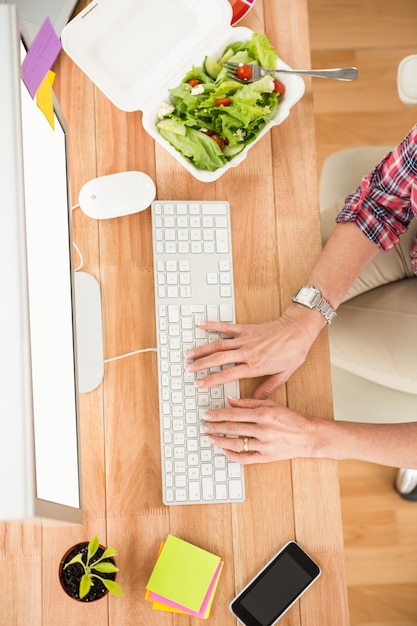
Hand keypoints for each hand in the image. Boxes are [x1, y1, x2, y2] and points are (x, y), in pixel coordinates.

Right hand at [186, 305, 323, 397]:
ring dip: (202, 349)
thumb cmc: (293, 352)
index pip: (227, 375)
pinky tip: (201, 325)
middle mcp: (247, 352)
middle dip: (201, 365)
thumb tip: (257, 400)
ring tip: (189, 354)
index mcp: (254, 366)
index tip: (199, 384)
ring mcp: (245, 339)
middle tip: (188, 369)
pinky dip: (213, 325)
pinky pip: (226, 327)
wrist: (298, 331)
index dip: (211, 380)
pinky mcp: (246, 329)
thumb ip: (267, 388)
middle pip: (218, 359)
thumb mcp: (283, 375)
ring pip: (219, 344)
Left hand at [200, 396, 316, 463]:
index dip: (218, 414)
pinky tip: (224, 451)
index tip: (207, 414)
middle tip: (204, 425)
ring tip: (209, 437)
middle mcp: (263, 430)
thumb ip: (250, 402)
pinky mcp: (266, 457)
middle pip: (232, 428)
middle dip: (215, 427)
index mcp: (264, 414)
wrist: (308, 436)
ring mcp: (264, 445)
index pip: (234, 414)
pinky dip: (232, 455)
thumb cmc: (290, 419)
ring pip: (236, 443)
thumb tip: (230, 401)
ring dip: (219, 440)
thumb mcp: (272, 405)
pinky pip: (245, 458)